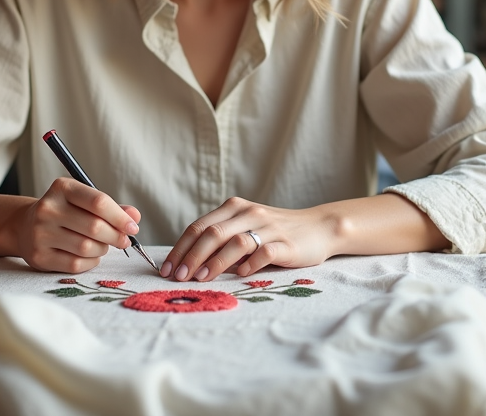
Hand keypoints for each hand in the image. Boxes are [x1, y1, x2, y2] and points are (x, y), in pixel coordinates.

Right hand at [14, 177, 140, 273]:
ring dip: (103, 249)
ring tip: (103, 246)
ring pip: (86, 247)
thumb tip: (134, 217)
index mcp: (62, 188)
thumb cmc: (64, 212)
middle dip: (115, 236)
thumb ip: (111, 208)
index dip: (120, 217)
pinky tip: (91, 256)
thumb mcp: (84, 202)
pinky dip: (91, 262)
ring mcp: (41, 233)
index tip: (133, 227)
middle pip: (95, 227)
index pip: (98, 202)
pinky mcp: (39, 256)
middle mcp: (48, 209)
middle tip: (123, 240)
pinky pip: (76, 264)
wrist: (25, 227)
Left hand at [160, 197, 335, 282]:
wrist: (319, 228)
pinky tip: (240, 275)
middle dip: (191, 256)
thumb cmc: (275, 233)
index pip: (199, 226)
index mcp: (234, 207)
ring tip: (201, 278)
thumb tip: (188, 264)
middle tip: (178, 277)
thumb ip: (221, 240)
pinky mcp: (287, 243)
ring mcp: (269, 227)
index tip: (167, 269)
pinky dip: (249, 264)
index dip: (180, 248)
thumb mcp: (246, 229)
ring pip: (236, 242)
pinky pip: (264, 253)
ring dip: (215, 262)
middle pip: (212, 232)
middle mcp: (249, 213)